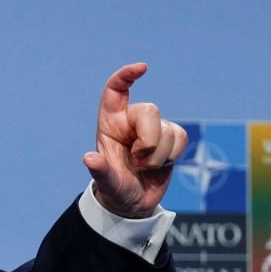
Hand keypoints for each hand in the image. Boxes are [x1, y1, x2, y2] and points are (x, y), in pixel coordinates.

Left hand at [82, 63, 187, 217]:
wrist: (133, 203)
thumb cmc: (114, 188)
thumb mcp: (106, 183)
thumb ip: (100, 171)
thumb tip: (89, 160)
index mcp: (110, 123)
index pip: (116, 90)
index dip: (126, 75)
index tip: (142, 68)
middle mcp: (130, 121)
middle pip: (150, 111)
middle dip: (149, 140)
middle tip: (138, 161)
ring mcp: (151, 129)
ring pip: (167, 129)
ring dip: (159, 155)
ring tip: (145, 167)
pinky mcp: (169, 139)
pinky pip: (181, 137)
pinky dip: (173, 154)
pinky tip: (160, 165)